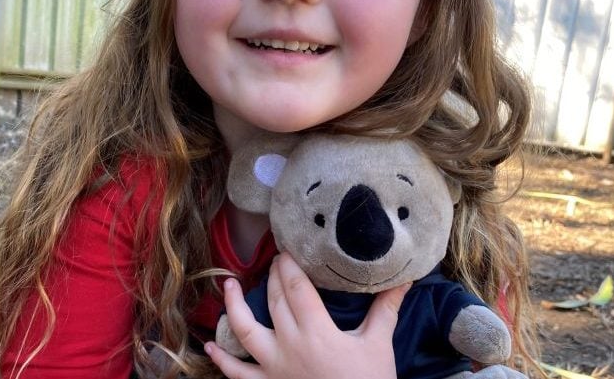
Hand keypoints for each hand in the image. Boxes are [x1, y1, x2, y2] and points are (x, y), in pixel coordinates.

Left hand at [205, 252, 409, 378]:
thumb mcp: (378, 345)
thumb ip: (386, 309)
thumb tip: (404, 279)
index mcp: (316, 332)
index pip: (296, 287)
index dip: (289, 265)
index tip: (287, 249)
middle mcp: (289, 346)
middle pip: (274, 300)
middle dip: (273, 275)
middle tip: (275, 258)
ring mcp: (273, 368)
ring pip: (244, 330)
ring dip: (233, 306)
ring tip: (229, 285)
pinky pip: (237, 373)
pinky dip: (221, 360)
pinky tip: (209, 346)